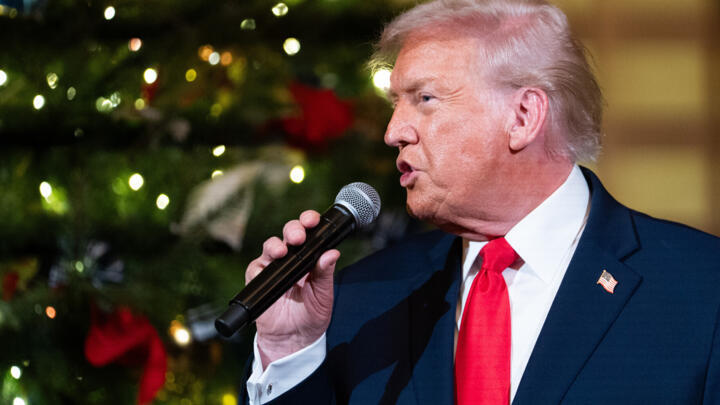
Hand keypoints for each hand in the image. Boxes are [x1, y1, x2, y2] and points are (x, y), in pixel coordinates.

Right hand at [246, 210, 338, 368]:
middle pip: (289, 234)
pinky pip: (256, 267)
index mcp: (309, 258)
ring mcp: (273, 268)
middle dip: (293, 229)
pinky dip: (261, 264)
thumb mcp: (323, 295)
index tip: (313, 220)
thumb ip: (325, 274)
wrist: (294, 340)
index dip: (309, 222)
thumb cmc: (311, 316)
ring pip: (271, 246)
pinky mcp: (258, 280)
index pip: (309, 233)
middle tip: (299, 236)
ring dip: (276, 244)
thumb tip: (332, 253)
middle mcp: (290, 259)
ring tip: (283, 250)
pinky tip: (269, 265)